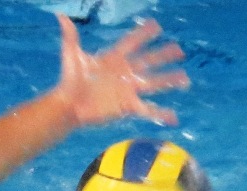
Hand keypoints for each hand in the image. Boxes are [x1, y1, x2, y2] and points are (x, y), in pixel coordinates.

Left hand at [56, 14, 189, 125]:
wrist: (67, 106)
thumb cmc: (69, 81)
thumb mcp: (72, 56)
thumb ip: (70, 37)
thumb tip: (61, 16)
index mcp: (114, 59)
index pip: (132, 43)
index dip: (142, 35)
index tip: (155, 25)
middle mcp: (124, 73)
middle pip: (149, 61)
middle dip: (164, 55)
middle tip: (179, 49)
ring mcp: (127, 90)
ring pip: (154, 83)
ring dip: (169, 80)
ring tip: (185, 78)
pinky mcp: (127, 106)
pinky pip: (148, 110)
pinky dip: (162, 114)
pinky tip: (175, 118)